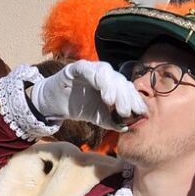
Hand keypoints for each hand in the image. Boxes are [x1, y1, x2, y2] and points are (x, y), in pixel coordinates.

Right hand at [30, 59, 146, 130]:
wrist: (54, 105)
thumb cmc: (78, 108)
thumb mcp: (98, 117)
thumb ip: (112, 121)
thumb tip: (127, 127)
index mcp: (113, 85)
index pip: (127, 89)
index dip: (135, 100)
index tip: (140, 113)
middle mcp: (105, 75)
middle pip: (119, 80)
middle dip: (124, 97)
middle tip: (125, 112)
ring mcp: (92, 69)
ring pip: (106, 72)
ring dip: (110, 86)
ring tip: (110, 101)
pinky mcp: (76, 68)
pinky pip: (87, 68)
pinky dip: (94, 77)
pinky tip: (98, 88)